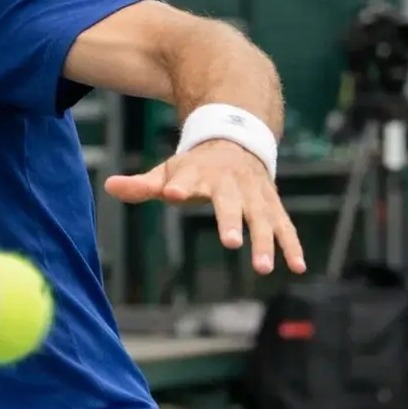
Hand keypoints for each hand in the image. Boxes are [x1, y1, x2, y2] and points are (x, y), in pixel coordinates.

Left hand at [104, 139, 306, 275]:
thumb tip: (109, 186)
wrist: (237, 141)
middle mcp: (230, 184)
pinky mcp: (273, 206)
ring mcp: (255, 195)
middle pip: (231, 203)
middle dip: (231, 221)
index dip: (180, 185)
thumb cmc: (195, 166)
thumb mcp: (167, 171)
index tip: (172, 192)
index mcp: (200, 173)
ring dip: (266, 242)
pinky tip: (299, 267)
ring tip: (263, 267)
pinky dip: (293, 246)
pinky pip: (285, 226)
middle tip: (231, 242)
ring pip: (263, 218)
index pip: (187, 179)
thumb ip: (141, 185)